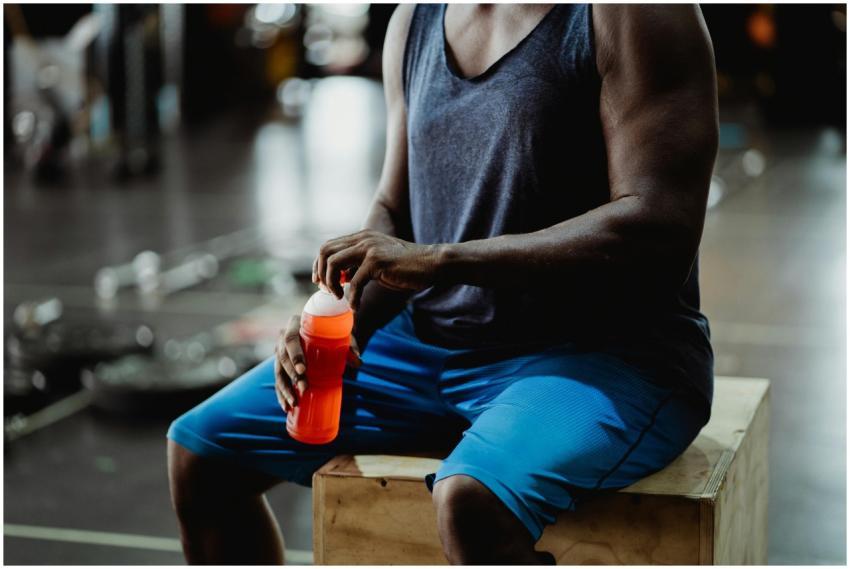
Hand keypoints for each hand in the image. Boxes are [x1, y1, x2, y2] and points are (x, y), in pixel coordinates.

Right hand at [274, 314, 361, 412]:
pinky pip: (278, 380)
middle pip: (283, 358)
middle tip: (304, 388)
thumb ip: (349, 344)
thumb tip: (358, 361)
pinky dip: (281, 394)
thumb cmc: (331, 330)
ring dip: (284, 389)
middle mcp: (283, 337)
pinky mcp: (281, 365)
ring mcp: (280, 352)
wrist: (322, 328)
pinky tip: (286, 407)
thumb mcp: (340, 333)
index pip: (290, 339)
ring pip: (278, 372)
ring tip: (294, 403)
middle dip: (292, 376)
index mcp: (295, 324)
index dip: (295, 355)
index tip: (303, 370)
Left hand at [312, 229, 440, 309]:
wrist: (431, 263)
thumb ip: (358, 266)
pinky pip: (355, 282)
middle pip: (325, 251)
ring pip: (334, 263)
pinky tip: (356, 307)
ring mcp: (369, 248)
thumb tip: (340, 277)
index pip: (328, 246)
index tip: (322, 283)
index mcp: (360, 237)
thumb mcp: (376, 263)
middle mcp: (362, 239)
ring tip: (340, 298)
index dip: (319, 266)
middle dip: (321, 273)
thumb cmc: (405, 266)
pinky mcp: (377, 261)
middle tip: (328, 291)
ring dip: (332, 284)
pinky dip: (353, 298)